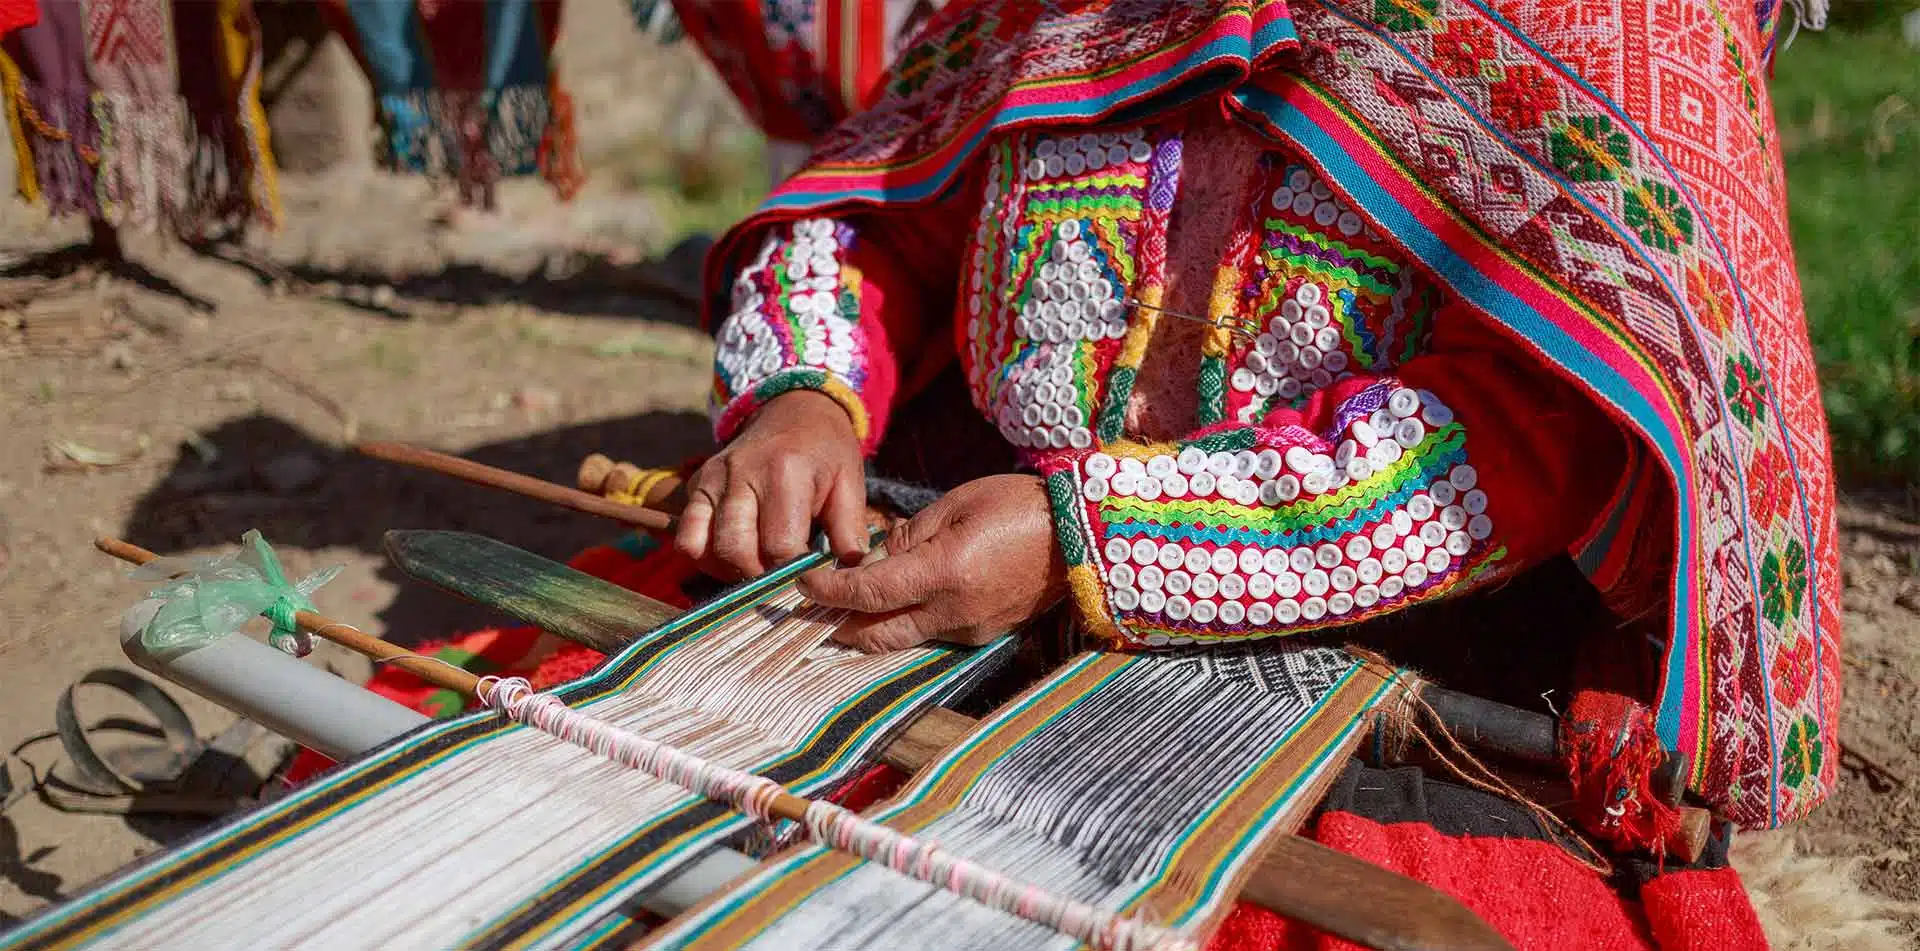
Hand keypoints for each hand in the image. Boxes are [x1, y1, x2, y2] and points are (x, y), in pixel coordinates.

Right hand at [676, 390, 867, 578]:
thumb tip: (850, 570)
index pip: (780, 544)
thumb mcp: (849, 481)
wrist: (793, 410)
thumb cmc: (825, 451)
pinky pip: (686, 537)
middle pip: (737, 549)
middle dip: (759, 575)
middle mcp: (741, 473)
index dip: (794, 571)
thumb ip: (849, 527)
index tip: (807, 575)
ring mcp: (713, 479)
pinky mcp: (696, 485)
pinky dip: (704, 556)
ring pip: (705, 547)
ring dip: (730, 569)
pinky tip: (732, 555)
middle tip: (781, 575)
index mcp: (784, 472)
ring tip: (757, 566)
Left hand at [796, 474, 1066, 651]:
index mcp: (943, 573)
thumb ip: (907, 537)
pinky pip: (931, 635)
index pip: (869, 593)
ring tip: (843, 609)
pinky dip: (904, 623)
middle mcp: (953, 612)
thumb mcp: (955, 505)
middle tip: (810, 611)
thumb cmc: (1017, 505)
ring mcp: (970, 631)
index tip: (803, 584)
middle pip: (877, 635)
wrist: (1080, 535)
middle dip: (838, 625)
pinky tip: (894, 605)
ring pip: (902, 640)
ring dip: (869, 628)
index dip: (830, 591)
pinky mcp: (984, 636)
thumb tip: (870, 560)